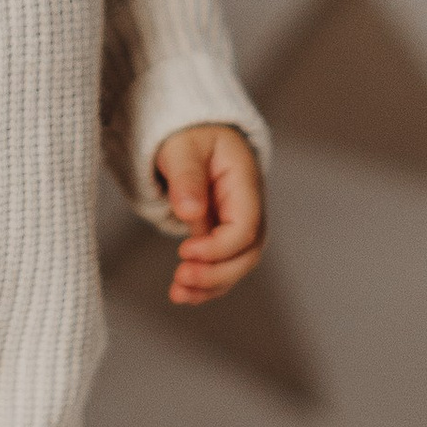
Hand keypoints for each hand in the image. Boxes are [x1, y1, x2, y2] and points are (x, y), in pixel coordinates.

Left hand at [153, 123, 264, 304]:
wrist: (191, 133)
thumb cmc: (188, 135)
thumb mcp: (182, 148)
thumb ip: (186, 178)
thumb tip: (190, 212)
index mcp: (245, 182)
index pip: (245, 227)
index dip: (219, 247)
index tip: (184, 251)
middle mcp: (249, 207)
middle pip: (247, 253)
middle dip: (216, 273)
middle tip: (180, 277)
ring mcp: (238, 223)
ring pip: (236, 266)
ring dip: (210, 285)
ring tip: (177, 294)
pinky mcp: (223, 235)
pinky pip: (221, 266)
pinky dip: (205, 284)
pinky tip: (182, 294)